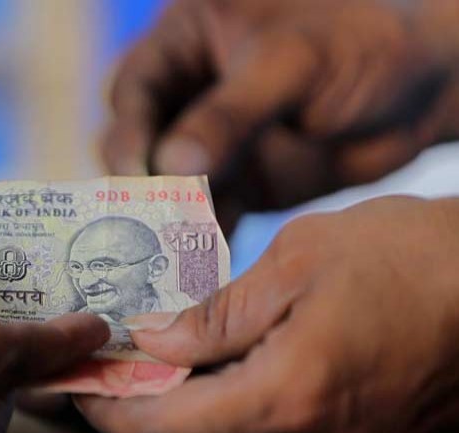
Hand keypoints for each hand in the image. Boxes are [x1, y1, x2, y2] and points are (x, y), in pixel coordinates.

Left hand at [78, 196, 458, 432]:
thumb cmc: (417, 255)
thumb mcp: (302, 258)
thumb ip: (215, 315)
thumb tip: (151, 341)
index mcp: (292, 398)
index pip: (166, 430)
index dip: (111, 410)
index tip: (78, 385)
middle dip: (139, 423)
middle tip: (108, 381)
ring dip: (185, 432)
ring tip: (155, 383)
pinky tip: (223, 391)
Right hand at [102, 0, 458, 230]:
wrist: (428, 84)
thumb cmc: (364, 41)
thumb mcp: (292, 63)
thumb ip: (230, 112)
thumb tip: (170, 167)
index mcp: (187, 42)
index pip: (134, 91)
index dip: (130, 133)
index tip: (141, 175)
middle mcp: (189, 93)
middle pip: (140, 143)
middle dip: (142, 184)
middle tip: (151, 224)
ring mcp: (213, 141)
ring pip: (168, 185)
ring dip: (167, 220)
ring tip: (170, 255)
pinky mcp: (239, 182)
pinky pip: (206, 214)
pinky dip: (201, 240)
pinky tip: (200, 265)